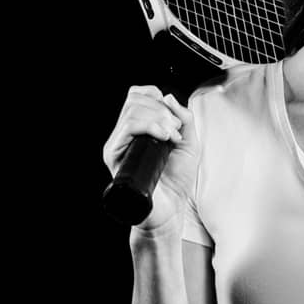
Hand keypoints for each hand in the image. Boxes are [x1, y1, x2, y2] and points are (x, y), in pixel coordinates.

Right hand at [103, 85, 200, 230]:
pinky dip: (151, 127)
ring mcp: (118, 144)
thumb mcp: (189, 142)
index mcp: (140, 128)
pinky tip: (164, 139)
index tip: (172, 117)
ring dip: (160, 119)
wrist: (170, 208)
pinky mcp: (114, 155)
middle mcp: (126, 134)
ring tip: (171, 138)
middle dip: (162, 110)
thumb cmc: (177, 180)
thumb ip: (184, 118)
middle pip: (135, 99)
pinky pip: (128, 128)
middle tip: (174, 131)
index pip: (137, 95)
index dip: (156, 97)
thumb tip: (168, 97)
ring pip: (133, 111)